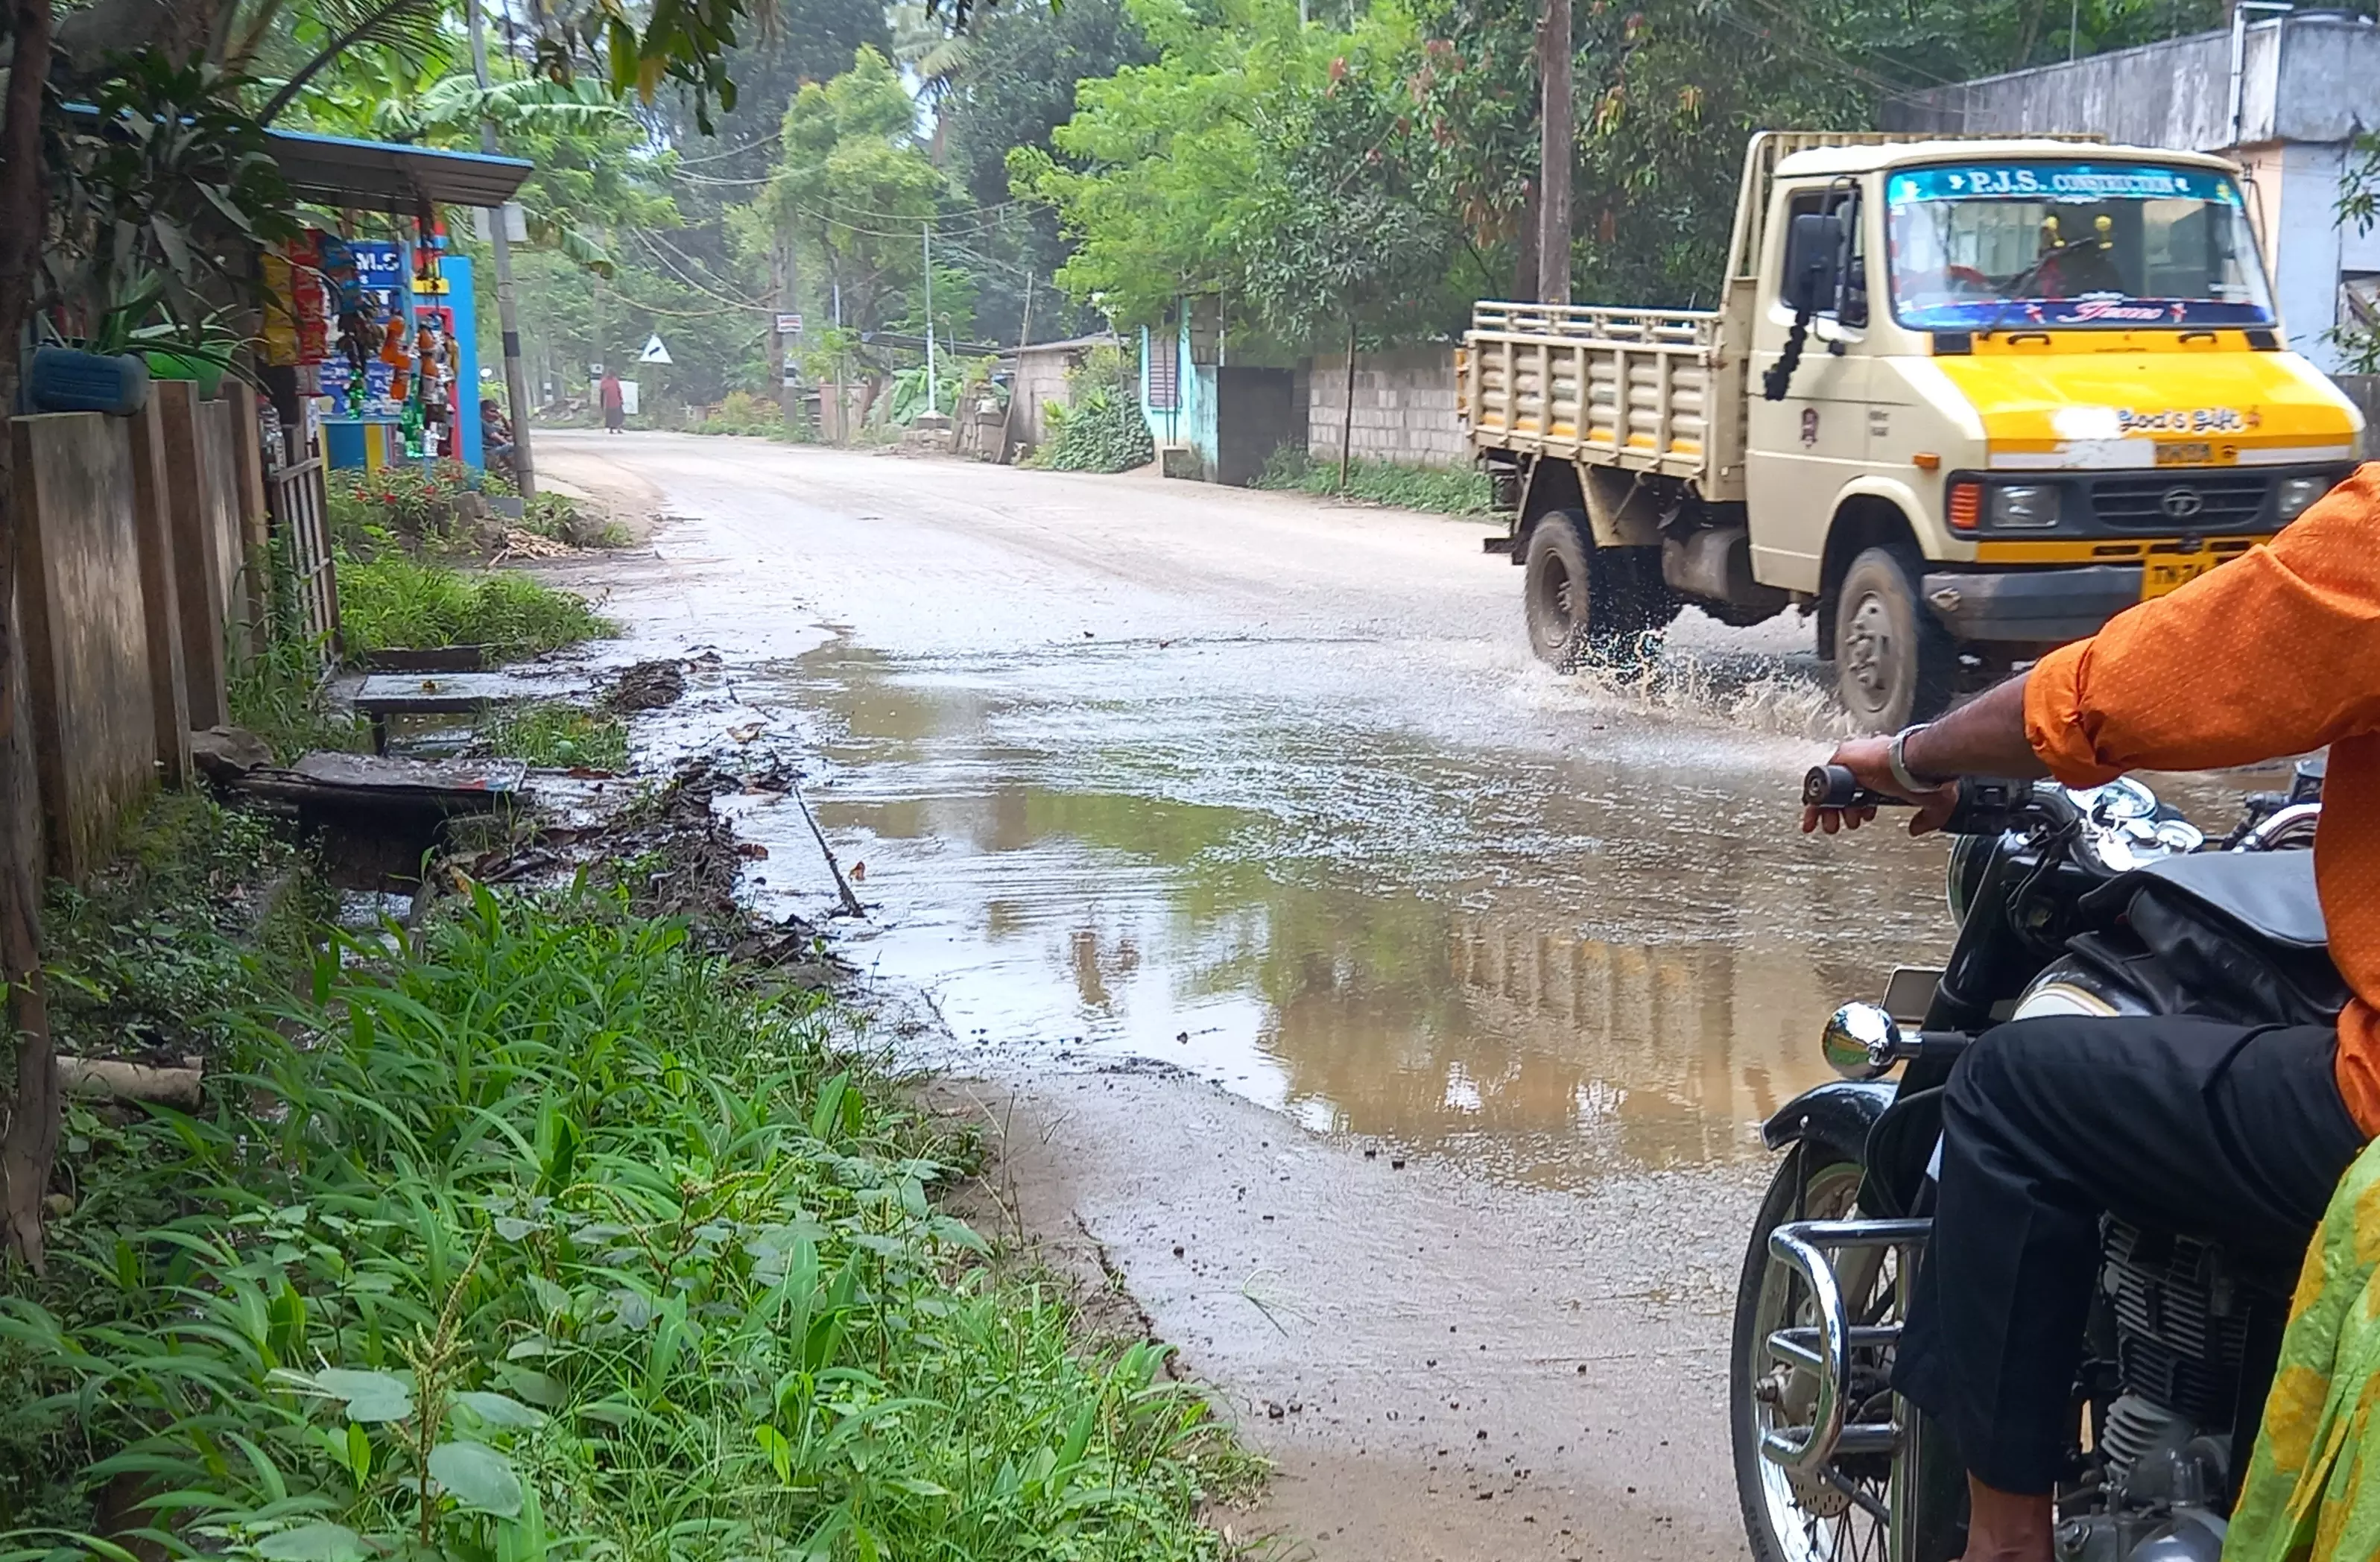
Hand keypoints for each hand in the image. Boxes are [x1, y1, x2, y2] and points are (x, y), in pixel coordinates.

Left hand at [1800, 736, 1962, 837]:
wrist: (1919, 764)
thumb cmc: (1928, 777)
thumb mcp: (1934, 804)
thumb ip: (1926, 819)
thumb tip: (1916, 829)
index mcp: (1885, 772)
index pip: (1861, 790)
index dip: (1857, 808)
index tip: (1861, 818)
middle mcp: (1867, 764)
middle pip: (1841, 790)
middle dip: (1839, 813)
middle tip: (1839, 826)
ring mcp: (1854, 760)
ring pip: (1829, 787)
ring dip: (1826, 810)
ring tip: (1829, 826)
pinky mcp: (1843, 758)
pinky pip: (1820, 780)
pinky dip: (1815, 798)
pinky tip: (1812, 814)